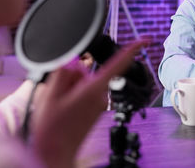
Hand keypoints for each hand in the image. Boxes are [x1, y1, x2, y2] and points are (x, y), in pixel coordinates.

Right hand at [31, 39, 148, 167]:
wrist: (55, 154)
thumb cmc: (52, 129)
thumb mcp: (50, 95)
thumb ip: (63, 73)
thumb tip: (73, 61)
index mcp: (94, 90)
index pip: (118, 64)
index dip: (133, 50)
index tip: (145, 40)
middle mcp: (101, 96)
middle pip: (88, 72)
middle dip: (72, 76)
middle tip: (58, 94)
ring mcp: (99, 103)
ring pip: (85, 82)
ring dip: (71, 87)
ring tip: (60, 105)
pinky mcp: (96, 109)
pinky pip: (86, 92)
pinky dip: (74, 94)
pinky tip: (65, 107)